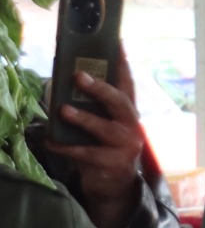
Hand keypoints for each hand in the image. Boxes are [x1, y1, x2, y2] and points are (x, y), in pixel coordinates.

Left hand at [46, 49, 147, 227]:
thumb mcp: (101, 124)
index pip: (128, 83)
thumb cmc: (102, 147)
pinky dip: (65, 147)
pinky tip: (50, 141)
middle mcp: (131, 126)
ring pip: (105, 129)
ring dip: (84, 119)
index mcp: (127, 112)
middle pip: (120, 103)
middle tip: (78, 76)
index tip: (117, 42)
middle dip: (100, 88)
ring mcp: (125, 146)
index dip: (123, 64)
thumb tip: (59, 83)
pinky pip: (85, 153)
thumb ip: (91, 107)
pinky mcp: (112, 164)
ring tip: (63, 110)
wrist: (114, 185)